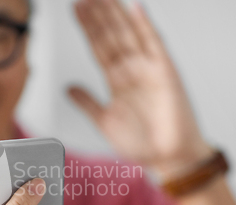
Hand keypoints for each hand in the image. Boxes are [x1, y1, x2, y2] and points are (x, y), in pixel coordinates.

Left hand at [70, 0, 212, 177]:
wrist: (168, 159)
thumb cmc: (141, 143)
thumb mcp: (104, 121)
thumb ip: (86, 103)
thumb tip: (67, 88)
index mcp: (117, 81)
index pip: (99, 48)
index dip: (88, 29)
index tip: (76, 10)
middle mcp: (131, 70)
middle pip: (111, 36)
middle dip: (98, 16)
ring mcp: (148, 69)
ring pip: (128, 35)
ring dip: (115, 15)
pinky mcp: (165, 73)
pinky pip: (154, 45)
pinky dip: (145, 26)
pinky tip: (135, 8)